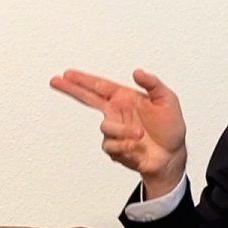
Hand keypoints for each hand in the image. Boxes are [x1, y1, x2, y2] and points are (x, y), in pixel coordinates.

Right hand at [50, 68, 188, 190]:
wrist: (171, 156)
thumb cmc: (171, 127)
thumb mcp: (168, 100)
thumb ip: (153, 84)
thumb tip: (137, 72)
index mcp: (125, 98)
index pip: (99, 86)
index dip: (83, 80)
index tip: (67, 74)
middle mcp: (116, 113)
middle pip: (87, 99)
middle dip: (72, 90)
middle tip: (56, 81)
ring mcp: (115, 131)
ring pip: (106, 128)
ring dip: (123, 131)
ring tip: (140, 134)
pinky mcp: (115, 148)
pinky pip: (111, 146)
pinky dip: (125, 146)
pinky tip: (137, 147)